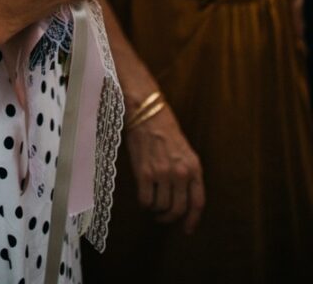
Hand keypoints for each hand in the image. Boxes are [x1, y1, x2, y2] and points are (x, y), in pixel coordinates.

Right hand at [126, 100, 203, 233]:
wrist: (146, 112)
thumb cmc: (164, 129)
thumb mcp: (185, 151)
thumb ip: (187, 173)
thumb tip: (183, 199)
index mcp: (194, 167)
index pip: (198, 203)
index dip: (192, 220)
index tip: (186, 229)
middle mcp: (180, 173)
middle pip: (178, 209)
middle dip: (170, 218)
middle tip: (163, 217)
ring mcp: (162, 173)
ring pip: (161, 207)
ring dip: (156, 210)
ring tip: (152, 203)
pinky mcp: (144, 173)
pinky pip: (146, 200)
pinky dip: (144, 204)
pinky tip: (143, 197)